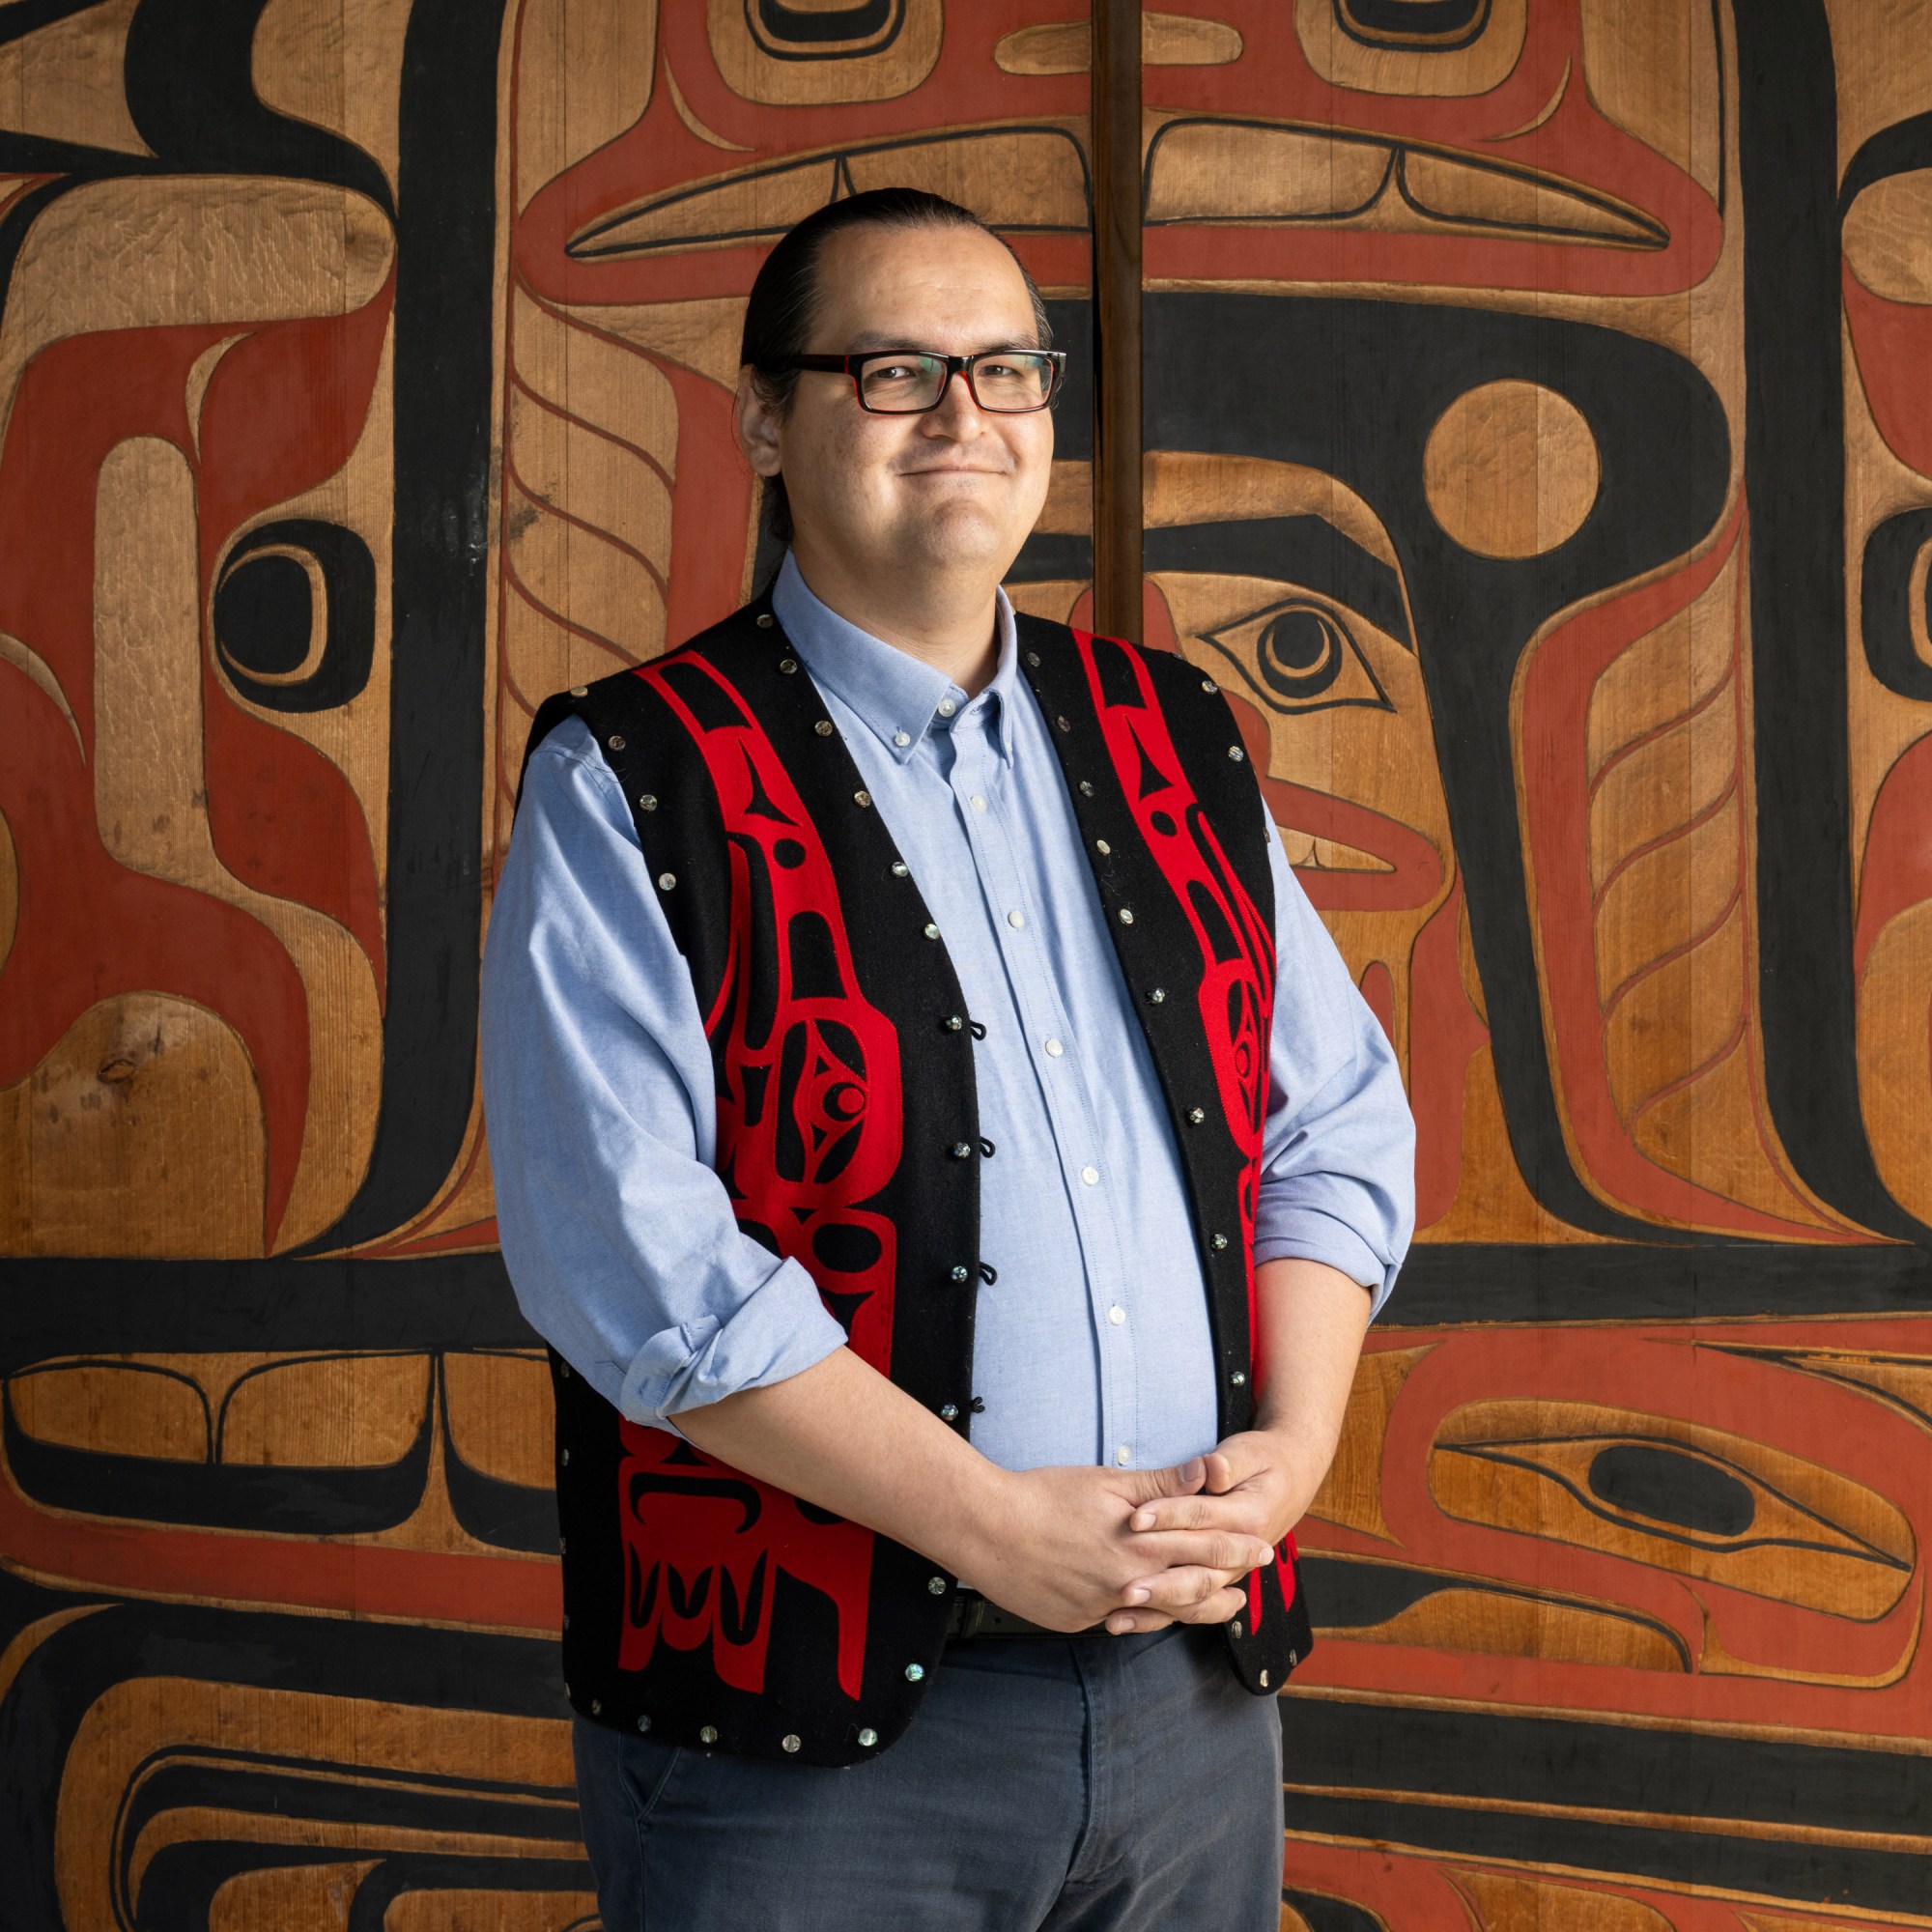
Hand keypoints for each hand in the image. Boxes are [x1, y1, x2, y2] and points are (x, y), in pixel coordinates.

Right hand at [951, 1457, 1277, 1634]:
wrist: (984, 1529)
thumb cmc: (1042, 1497)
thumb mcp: (1107, 1482)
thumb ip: (1163, 1483)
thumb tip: (1210, 1471)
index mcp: (1140, 1547)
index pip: (1205, 1549)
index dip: (1237, 1547)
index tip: (1264, 1547)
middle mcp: (1127, 1585)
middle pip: (1193, 1590)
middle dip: (1228, 1583)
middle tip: (1254, 1582)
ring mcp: (1100, 1608)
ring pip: (1161, 1614)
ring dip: (1194, 1608)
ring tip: (1219, 1606)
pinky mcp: (1075, 1621)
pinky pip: (1120, 1621)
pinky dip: (1143, 1614)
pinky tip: (1152, 1608)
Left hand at [1103, 1425, 1328, 1634]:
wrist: (1289, 1481)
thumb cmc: (1263, 1462)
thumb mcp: (1249, 1452)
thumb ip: (1228, 1463)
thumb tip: (1211, 1467)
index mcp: (1249, 1517)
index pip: (1203, 1517)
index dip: (1168, 1515)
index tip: (1135, 1518)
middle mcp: (1241, 1555)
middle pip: (1198, 1572)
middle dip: (1160, 1581)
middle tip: (1126, 1588)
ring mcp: (1229, 1572)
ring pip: (1194, 1598)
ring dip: (1157, 1606)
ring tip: (1120, 1610)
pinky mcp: (1216, 1580)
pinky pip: (1190, 1606)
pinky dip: (1159, 1615)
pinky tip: (1124, 1620)